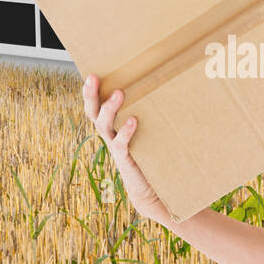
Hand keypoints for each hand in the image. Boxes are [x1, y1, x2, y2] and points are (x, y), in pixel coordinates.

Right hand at [82, 74, 172, 224]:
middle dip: (91, 95)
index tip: (92, 74)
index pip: (96, 106)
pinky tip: (134, 121)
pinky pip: (120, 144)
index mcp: (113, 126)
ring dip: (110, 108)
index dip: (90, 92)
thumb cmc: (152, 155)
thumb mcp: (150, 132)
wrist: (152, 188)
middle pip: (93, 113)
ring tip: (119, 93)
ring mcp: (116, 147)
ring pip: (103, 125)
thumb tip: (173, 86)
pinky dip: (125, 132)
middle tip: (93, 78)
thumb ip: (153, 115)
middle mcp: (110, 135)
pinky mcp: (125, 160)